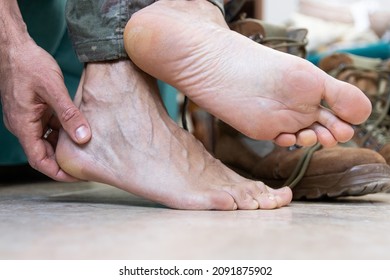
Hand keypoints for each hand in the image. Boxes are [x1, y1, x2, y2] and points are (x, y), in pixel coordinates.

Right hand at [0, 38, 90, 180]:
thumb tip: (83, 138)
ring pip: (48, 139)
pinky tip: (79, 127)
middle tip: (88, 164)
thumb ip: (69, 114)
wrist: (14, 46)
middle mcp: (24, 126)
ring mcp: (28, 118)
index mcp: (24, 126)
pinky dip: (63, 129)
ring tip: (87, 148)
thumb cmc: (28, 64)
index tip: (78, 176)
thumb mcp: (53, 89)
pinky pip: (49, 126)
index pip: (40, 161)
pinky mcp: (34, 110)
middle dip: (64, 161)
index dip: (58, 172)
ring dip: (65, 144)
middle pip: (44, 153)